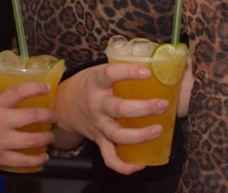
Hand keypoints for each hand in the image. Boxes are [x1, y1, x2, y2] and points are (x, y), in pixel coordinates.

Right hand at [0, 81, 56, 170]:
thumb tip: (10, 97)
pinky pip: (22, 161)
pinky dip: (35, 160)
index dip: (36, 88)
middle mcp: (2, 122)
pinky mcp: (0, 158)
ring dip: (46, 138)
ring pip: (32, 141)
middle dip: (48, 115)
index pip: (20, 92)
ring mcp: (2, 142)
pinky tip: (43, 158)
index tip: (47, 88)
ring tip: (51, 137)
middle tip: (53, 116)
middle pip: (32, 116)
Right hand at [54, 63, 168, 174]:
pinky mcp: (98, 140)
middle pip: (119, 109)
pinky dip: (124, 166)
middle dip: (143, 108)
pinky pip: (109, 158)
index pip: (110, 74)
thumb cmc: (88, 85)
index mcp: (96, 83)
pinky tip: (140, 163)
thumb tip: (153, 61)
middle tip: (163, 104)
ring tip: (158, 129)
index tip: (147, 72)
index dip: (128, 72)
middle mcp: (96, 105)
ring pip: (117, 135)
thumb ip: (120, 68)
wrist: (65, 105)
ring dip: (139, 135)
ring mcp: (97, 125)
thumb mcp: (98, 71)